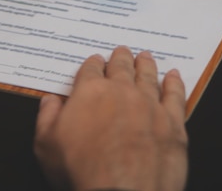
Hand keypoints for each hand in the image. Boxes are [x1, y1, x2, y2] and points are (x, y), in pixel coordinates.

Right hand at [34, 46, 187, 190]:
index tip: (96, 62)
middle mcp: (122, 91)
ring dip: (146, 64)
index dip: (93, 64)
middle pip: (122, 66)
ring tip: (146, 57)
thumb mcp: (46, 145)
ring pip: (148, 76)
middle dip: (121, 58)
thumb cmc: (82, 171)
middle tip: (122, 51)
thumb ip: (47, 117)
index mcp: (91, 91)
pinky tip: (174, 77)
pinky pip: (175, 95)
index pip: (91, 69)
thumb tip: (49, 101)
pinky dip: (175, 84)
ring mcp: (149, 104)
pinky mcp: (172, 122)